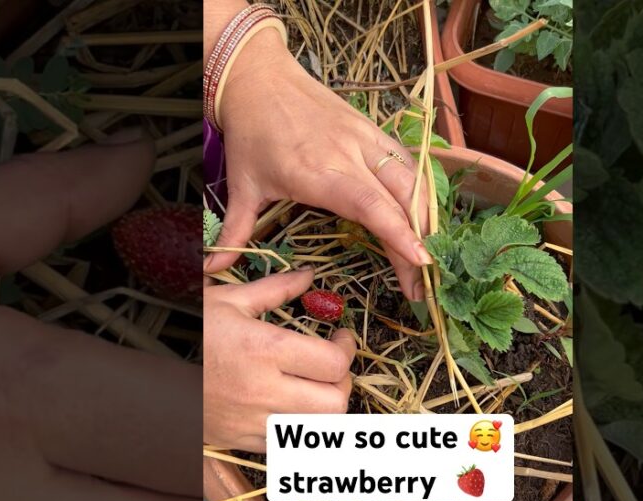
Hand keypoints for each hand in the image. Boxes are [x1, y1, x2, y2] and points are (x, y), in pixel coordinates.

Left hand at [203, 29, 432, 301]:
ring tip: (429, 252)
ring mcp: (365, 139)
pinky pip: (406, 162)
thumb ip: (236, 233)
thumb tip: (213, 269)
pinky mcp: (372, 130)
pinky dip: (420, 190)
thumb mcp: (242, 185)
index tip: (420, 260)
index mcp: (318, 173)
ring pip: (410, 179)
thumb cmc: (251, 133)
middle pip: (399, 199)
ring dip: (425, 216)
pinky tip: (423, 215)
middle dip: (418, 241)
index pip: (369, 206)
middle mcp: (349, 155)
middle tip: (424, 281)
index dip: (399, 233)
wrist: (259, 78)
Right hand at [203, 270, 356, 451]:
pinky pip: (288, 447)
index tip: (341, 339)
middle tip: (332, 368)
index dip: (347, 349)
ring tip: (315, 390)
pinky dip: (299, 432)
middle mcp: (263, 391)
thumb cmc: (187, 332)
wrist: (142, 372)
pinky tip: (291, 411)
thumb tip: (309, 276)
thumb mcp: (228, 302)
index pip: (334, 363)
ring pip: (317, 431)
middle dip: (342, 384)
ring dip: (324, 411)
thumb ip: (275, 289)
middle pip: (335, 404)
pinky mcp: (242, 441)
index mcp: (264, 350)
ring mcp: (253, 422)